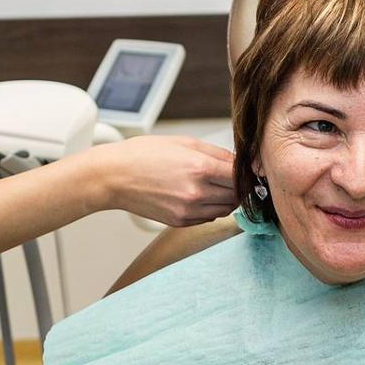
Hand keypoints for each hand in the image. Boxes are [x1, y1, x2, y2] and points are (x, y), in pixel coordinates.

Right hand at [91, 135, 237, 226]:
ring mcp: (188, 210)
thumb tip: (239, 160)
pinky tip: (200, 195)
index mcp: (199, 168)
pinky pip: (209, 217)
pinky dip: (212, 207)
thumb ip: (216, 153)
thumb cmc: (144, 154)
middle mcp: (196, 192)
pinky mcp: (180, 222)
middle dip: (239, 186)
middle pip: (237, 195)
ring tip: (215, 184)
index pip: (240, 176)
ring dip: (228, 198)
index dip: (248, 172)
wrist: (113, 177)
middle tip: (233, 176)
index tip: (251, 169)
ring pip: (226, 209)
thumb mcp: (184, 143)